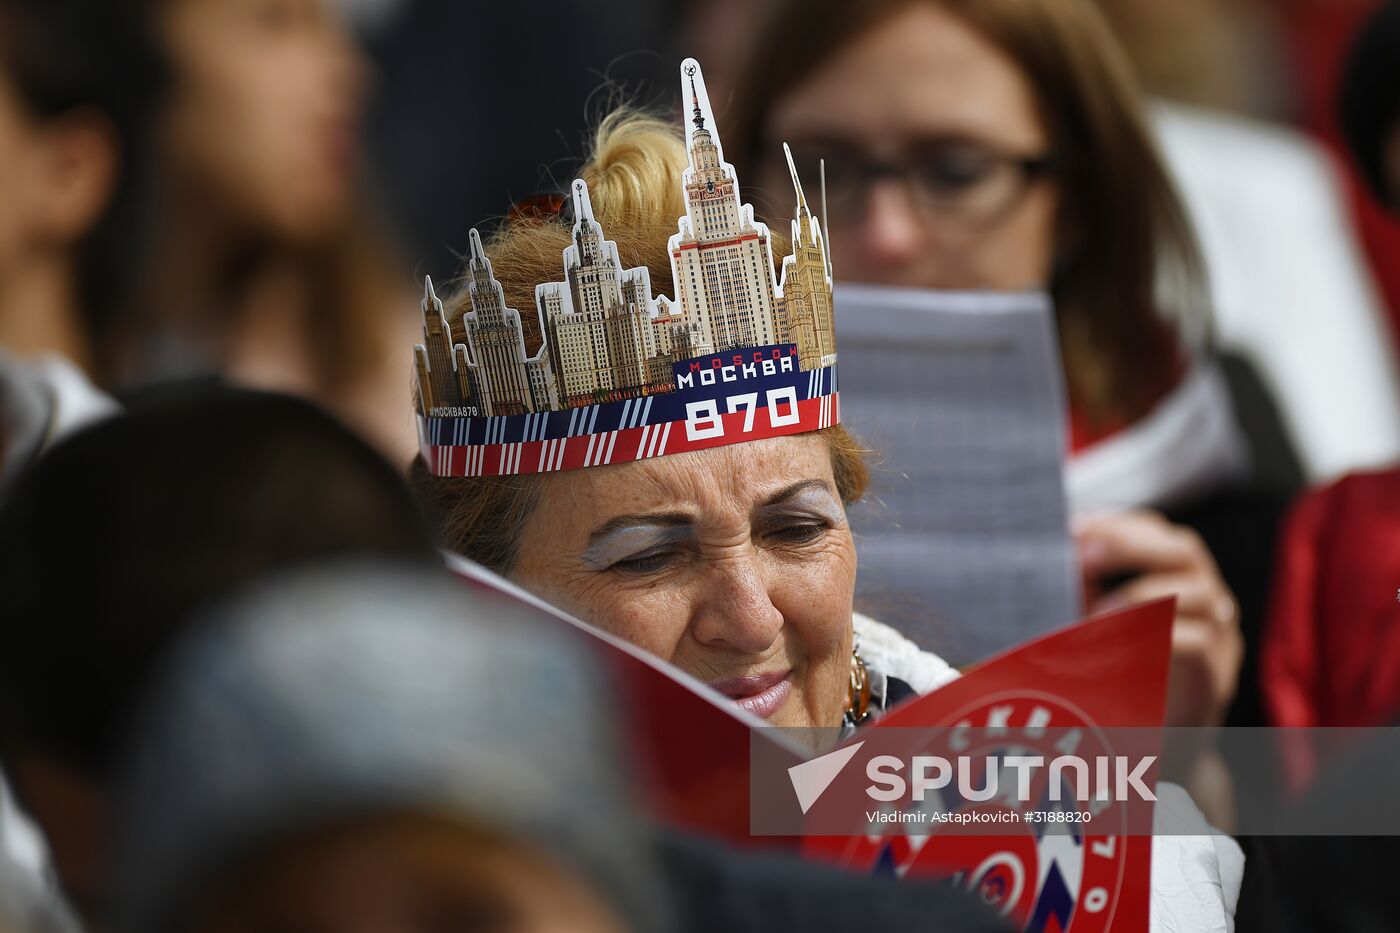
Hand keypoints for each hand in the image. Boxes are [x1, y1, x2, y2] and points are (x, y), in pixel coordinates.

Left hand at [1075, 509, 1242, 726]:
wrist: (1153, 748)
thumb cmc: (1121, 677)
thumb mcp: (1099, 622)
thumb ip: (1085, 587)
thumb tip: (1054, 549)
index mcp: (1181, 579)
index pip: (1161, 532)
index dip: (1120, 524)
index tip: (1077, 527)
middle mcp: (1209, 600)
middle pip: (1186, 549)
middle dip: (1130, 544)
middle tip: (1084, 555)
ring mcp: (1220, 638)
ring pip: (1200, 593)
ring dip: (1140, 593)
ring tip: (1098, 610)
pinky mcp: (1214, 677)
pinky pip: (1196, 643)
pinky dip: (1152, 635)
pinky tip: (1115, 643)